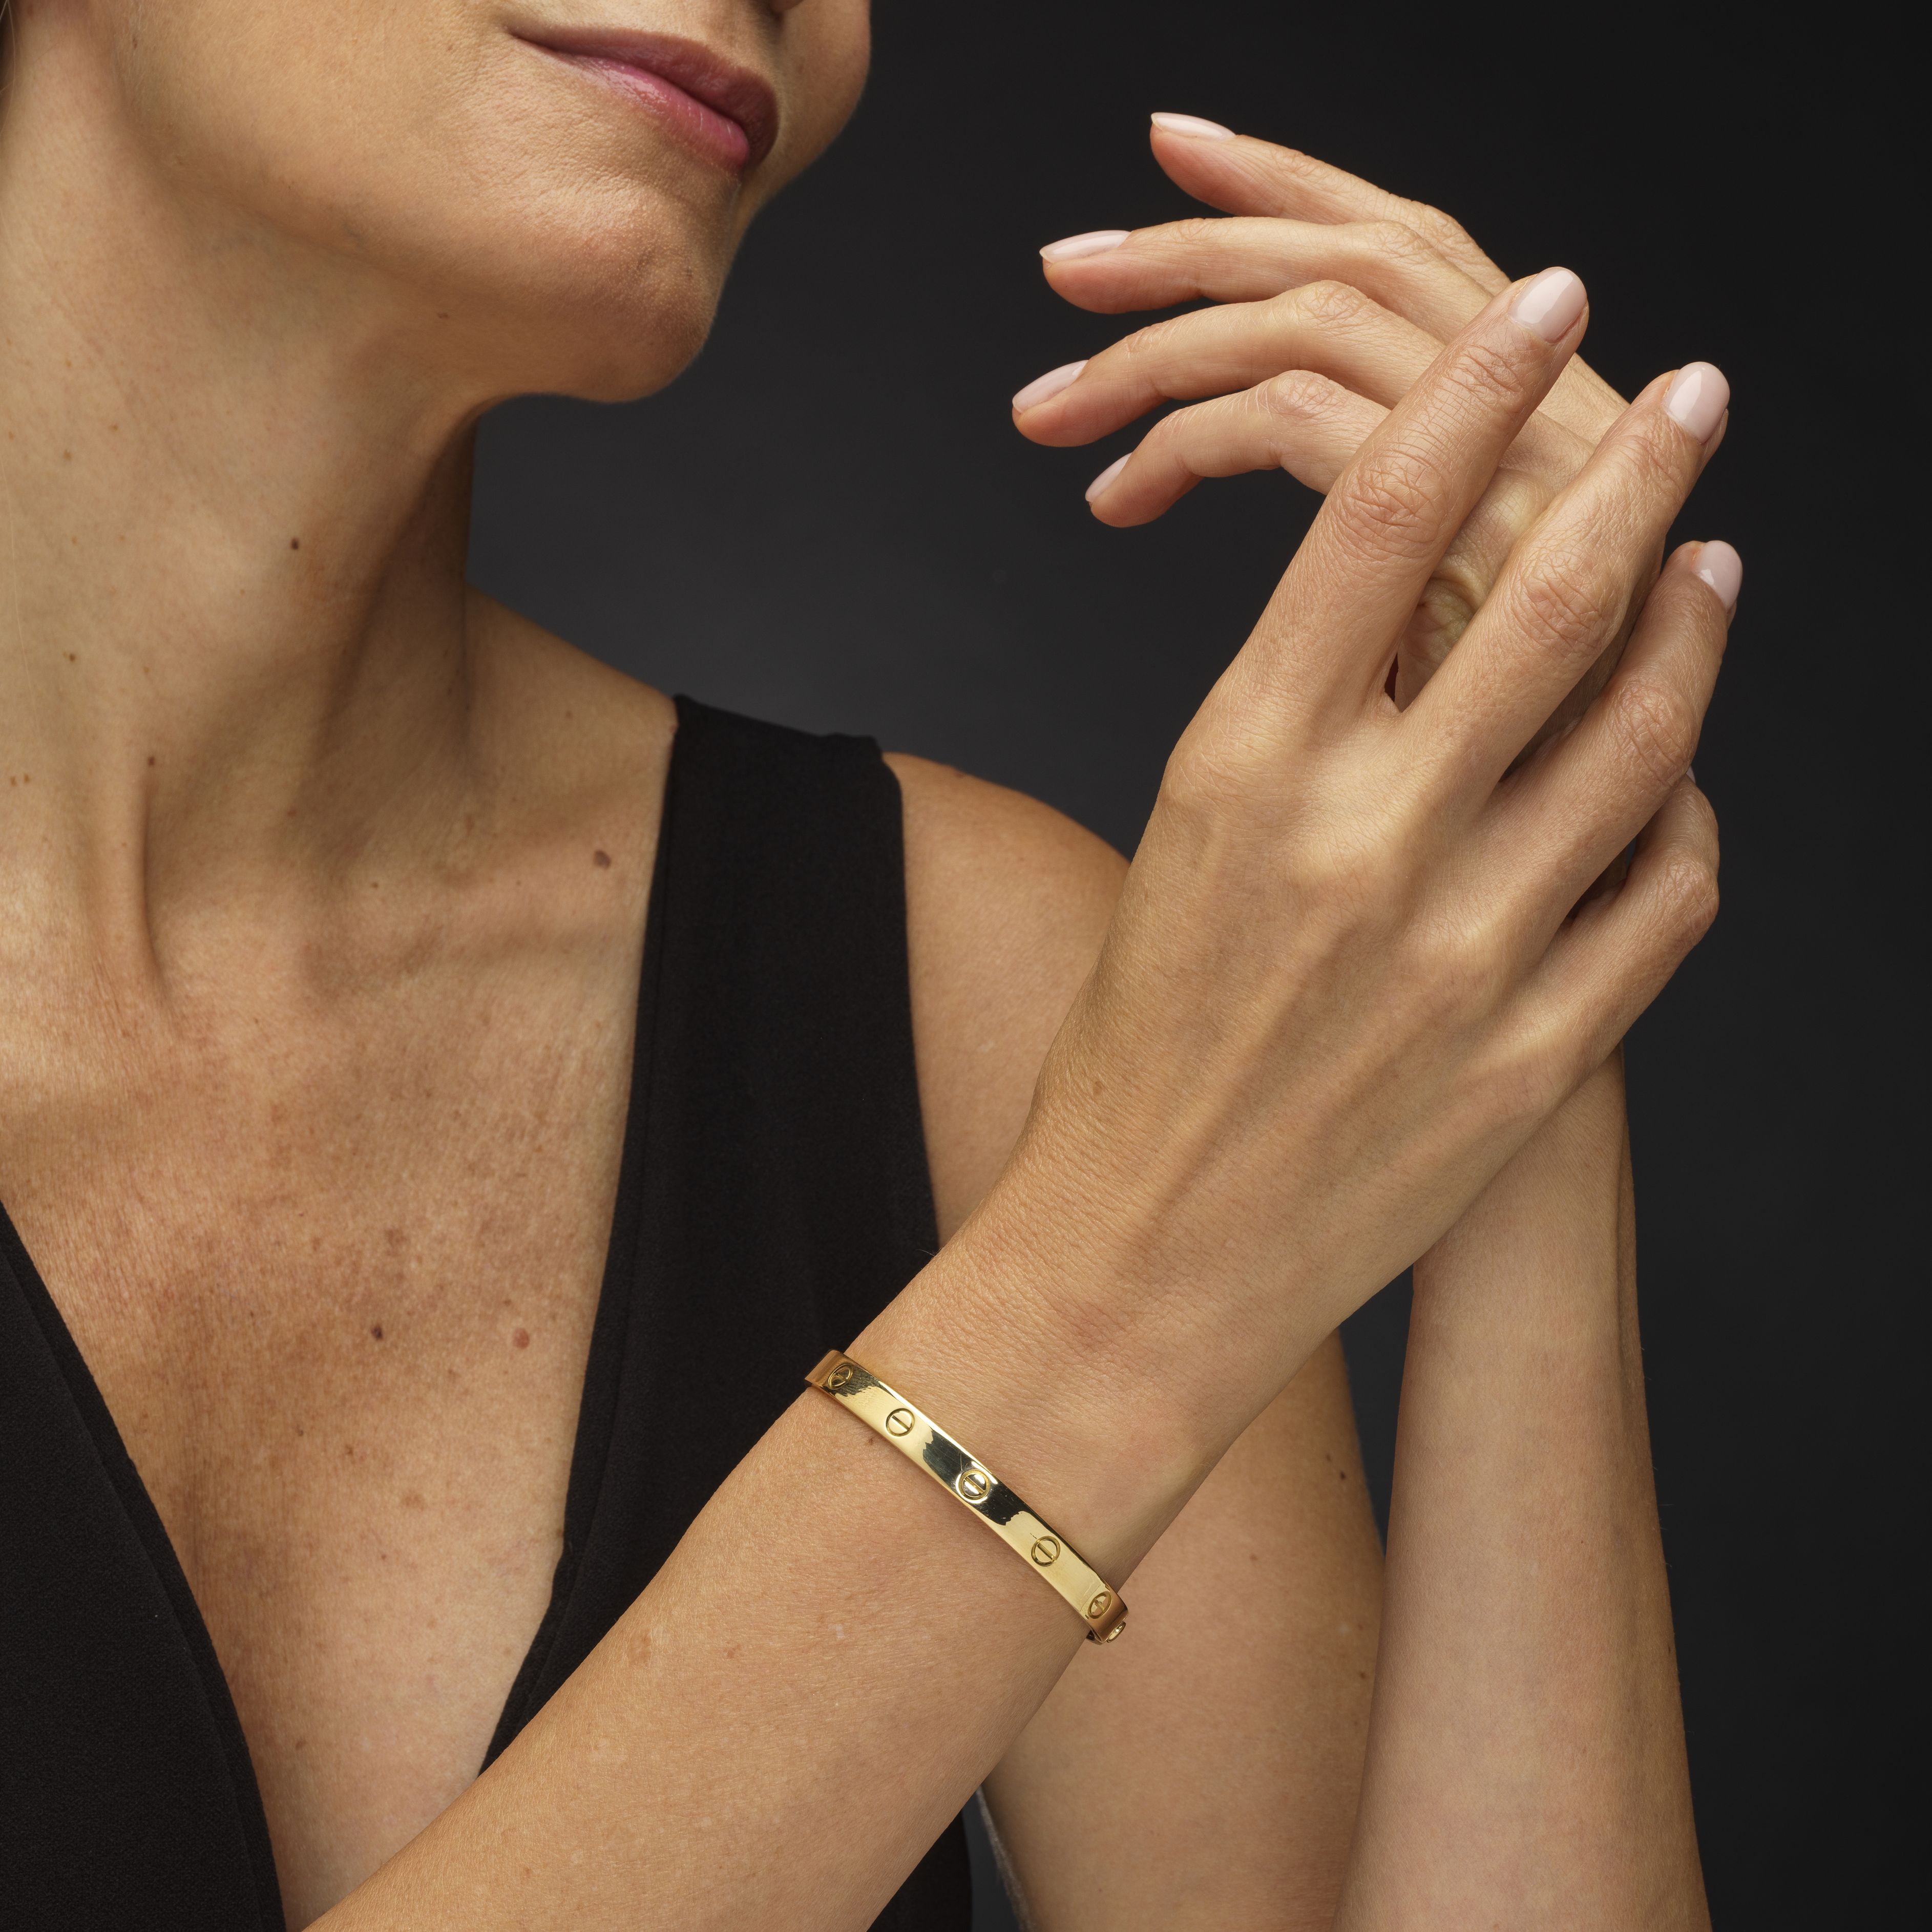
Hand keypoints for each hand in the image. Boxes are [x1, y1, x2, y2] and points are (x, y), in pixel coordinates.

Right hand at [985, 266, 1734, 1443]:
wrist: (1141, 1259)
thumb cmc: (1134, 1050)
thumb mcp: (1178, 847)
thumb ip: (1295, 731)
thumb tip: (1419, 626)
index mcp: (1239, 770)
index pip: (1378, 517)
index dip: (1478, 388)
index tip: (1548, 308)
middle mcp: (1360, 842)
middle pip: (1548, 597)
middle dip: (1641, 465)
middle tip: (1693, 393)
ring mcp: (1466, 953)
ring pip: (1645, 736)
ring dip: (1697, 626)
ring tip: (1712, 567)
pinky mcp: (1536, 1057)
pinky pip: (1669, 895)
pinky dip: (1691, 817)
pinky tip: (1686, 778)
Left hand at [1010, 123, 1716, 755]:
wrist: (1494, 912)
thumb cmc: (1437, 791)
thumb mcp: (1413, 619)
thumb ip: (1377, 508)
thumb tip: (1266, 416)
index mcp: (1533, 417)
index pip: (1408, 248)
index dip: (1289, 186)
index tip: (1178, 153)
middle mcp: (1546, 419)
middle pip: (1358, 261)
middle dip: (1197, 242)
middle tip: (1067, 261)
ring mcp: (1522, 474)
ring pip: (1317, 323)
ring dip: (1165, 342)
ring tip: (1052, 404)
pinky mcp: (1475, 538)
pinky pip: (1304, 424)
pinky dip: (1196, 435)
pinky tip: (1125, 491)